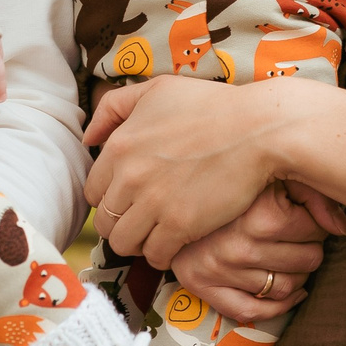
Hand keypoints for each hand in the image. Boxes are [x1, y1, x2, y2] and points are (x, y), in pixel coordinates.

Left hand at [84, 77, 292, 269]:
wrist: (257, 129)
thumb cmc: (210, 107)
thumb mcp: (156, 90)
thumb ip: (114, 107)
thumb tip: (89, 138)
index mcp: (119, 146)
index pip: (93, 191)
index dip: (111, 199)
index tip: (129, 200)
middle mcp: (129, 177)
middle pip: (105, 222)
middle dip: (121, 224)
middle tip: (143, 221)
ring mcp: (153, 203)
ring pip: (123, 244)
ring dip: (138, 243)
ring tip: (156, 235)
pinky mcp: (179, 225)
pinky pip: (154, 256)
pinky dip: (162, 255)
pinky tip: (175, 243)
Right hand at [167, 181, 344, 323]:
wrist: (168, 188)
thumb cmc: (227, 177)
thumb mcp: (272, 174)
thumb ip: (313, 194)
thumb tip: (343, 229)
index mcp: (261, 215)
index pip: (315, 230)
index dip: (317, 222)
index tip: (305, 216)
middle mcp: (240, 245)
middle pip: (307, 260)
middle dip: (311, 248)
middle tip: (300, 237)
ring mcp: (220, 269)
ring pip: (286, 287)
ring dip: (298, 275)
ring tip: (291, 258)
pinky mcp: (203, 286)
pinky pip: (253, 312)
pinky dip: (279, 306)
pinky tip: (290, 292)